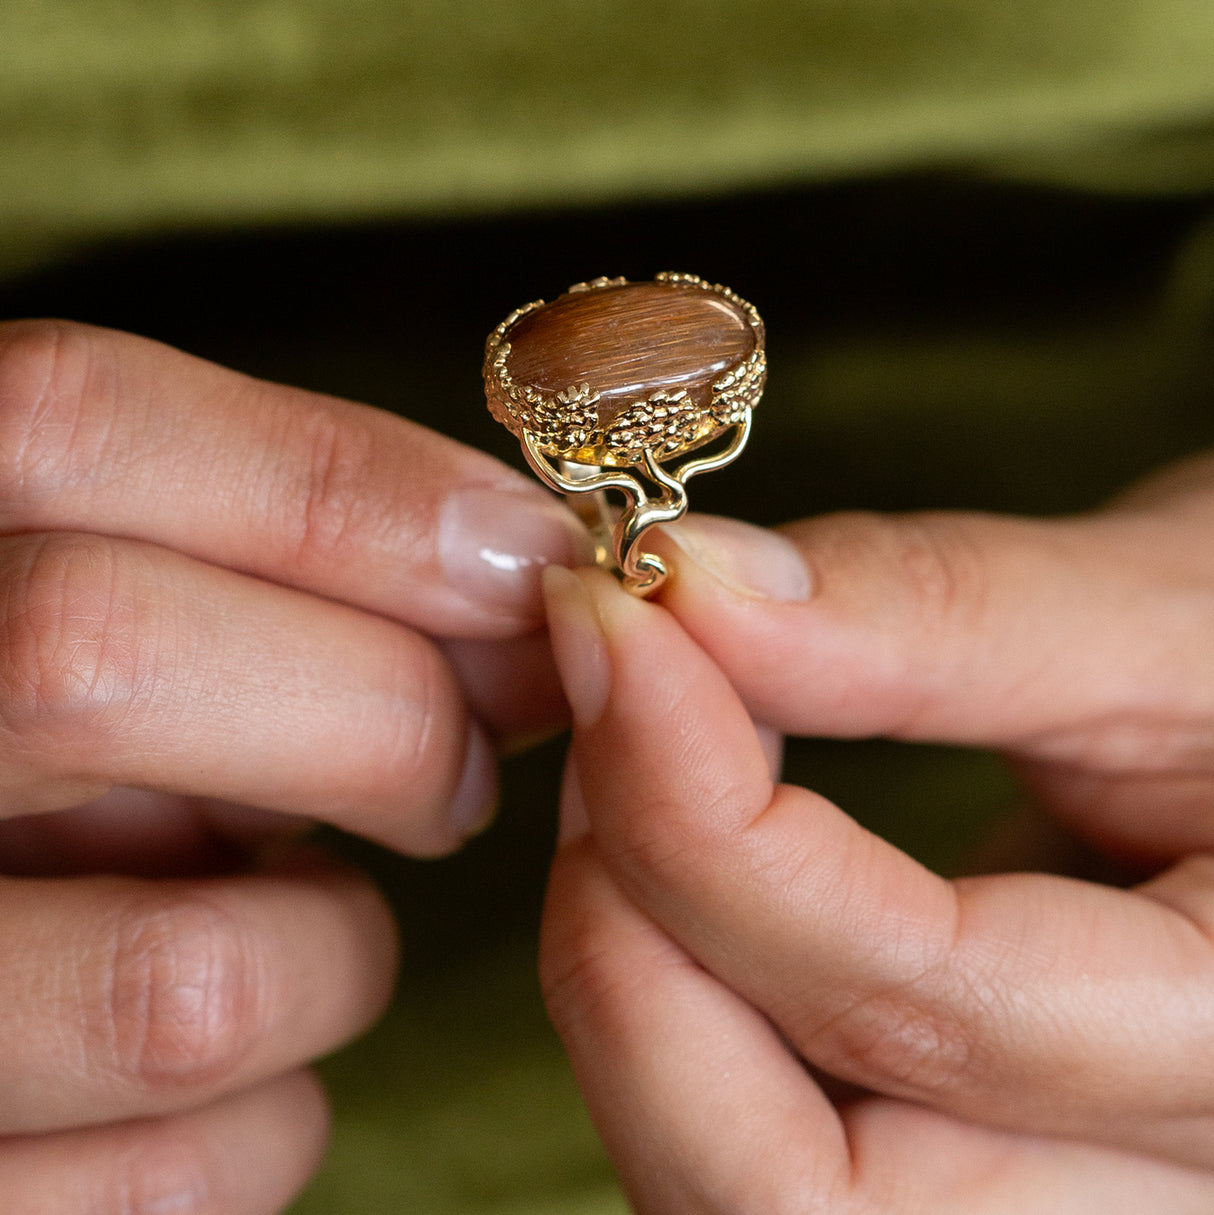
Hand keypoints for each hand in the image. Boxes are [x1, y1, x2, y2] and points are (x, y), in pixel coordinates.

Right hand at [0, 320, 584, 1210]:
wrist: (3, 929)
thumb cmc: (109, 759)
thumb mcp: (163, 620)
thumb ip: (298, 554)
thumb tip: (516, 558)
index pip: (74, 420)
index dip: (345, 489)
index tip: (527, 560)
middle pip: (101, 651)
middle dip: (380, 710)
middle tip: (467, 754)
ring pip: (178, 979)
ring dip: (334, 944)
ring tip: (315, 905)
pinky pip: (192, 1169)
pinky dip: (281, 1107)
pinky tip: (242, 1035)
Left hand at [539, 457, 1213, 1211]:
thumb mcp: (1174, 614)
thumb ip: (935, 610)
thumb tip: (692, 588)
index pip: (904, 1004)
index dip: (699, 814)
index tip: (615, 629)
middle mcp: (1144, 1200)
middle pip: (787, 1198)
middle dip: (629, 956)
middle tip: (601, 728)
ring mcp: (1043, 1197)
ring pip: (742, 1195)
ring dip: (630, 986)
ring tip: (627, 778)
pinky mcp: (961, 1153)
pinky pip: (758, 1137)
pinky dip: (671, 1003)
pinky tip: (676, 854)